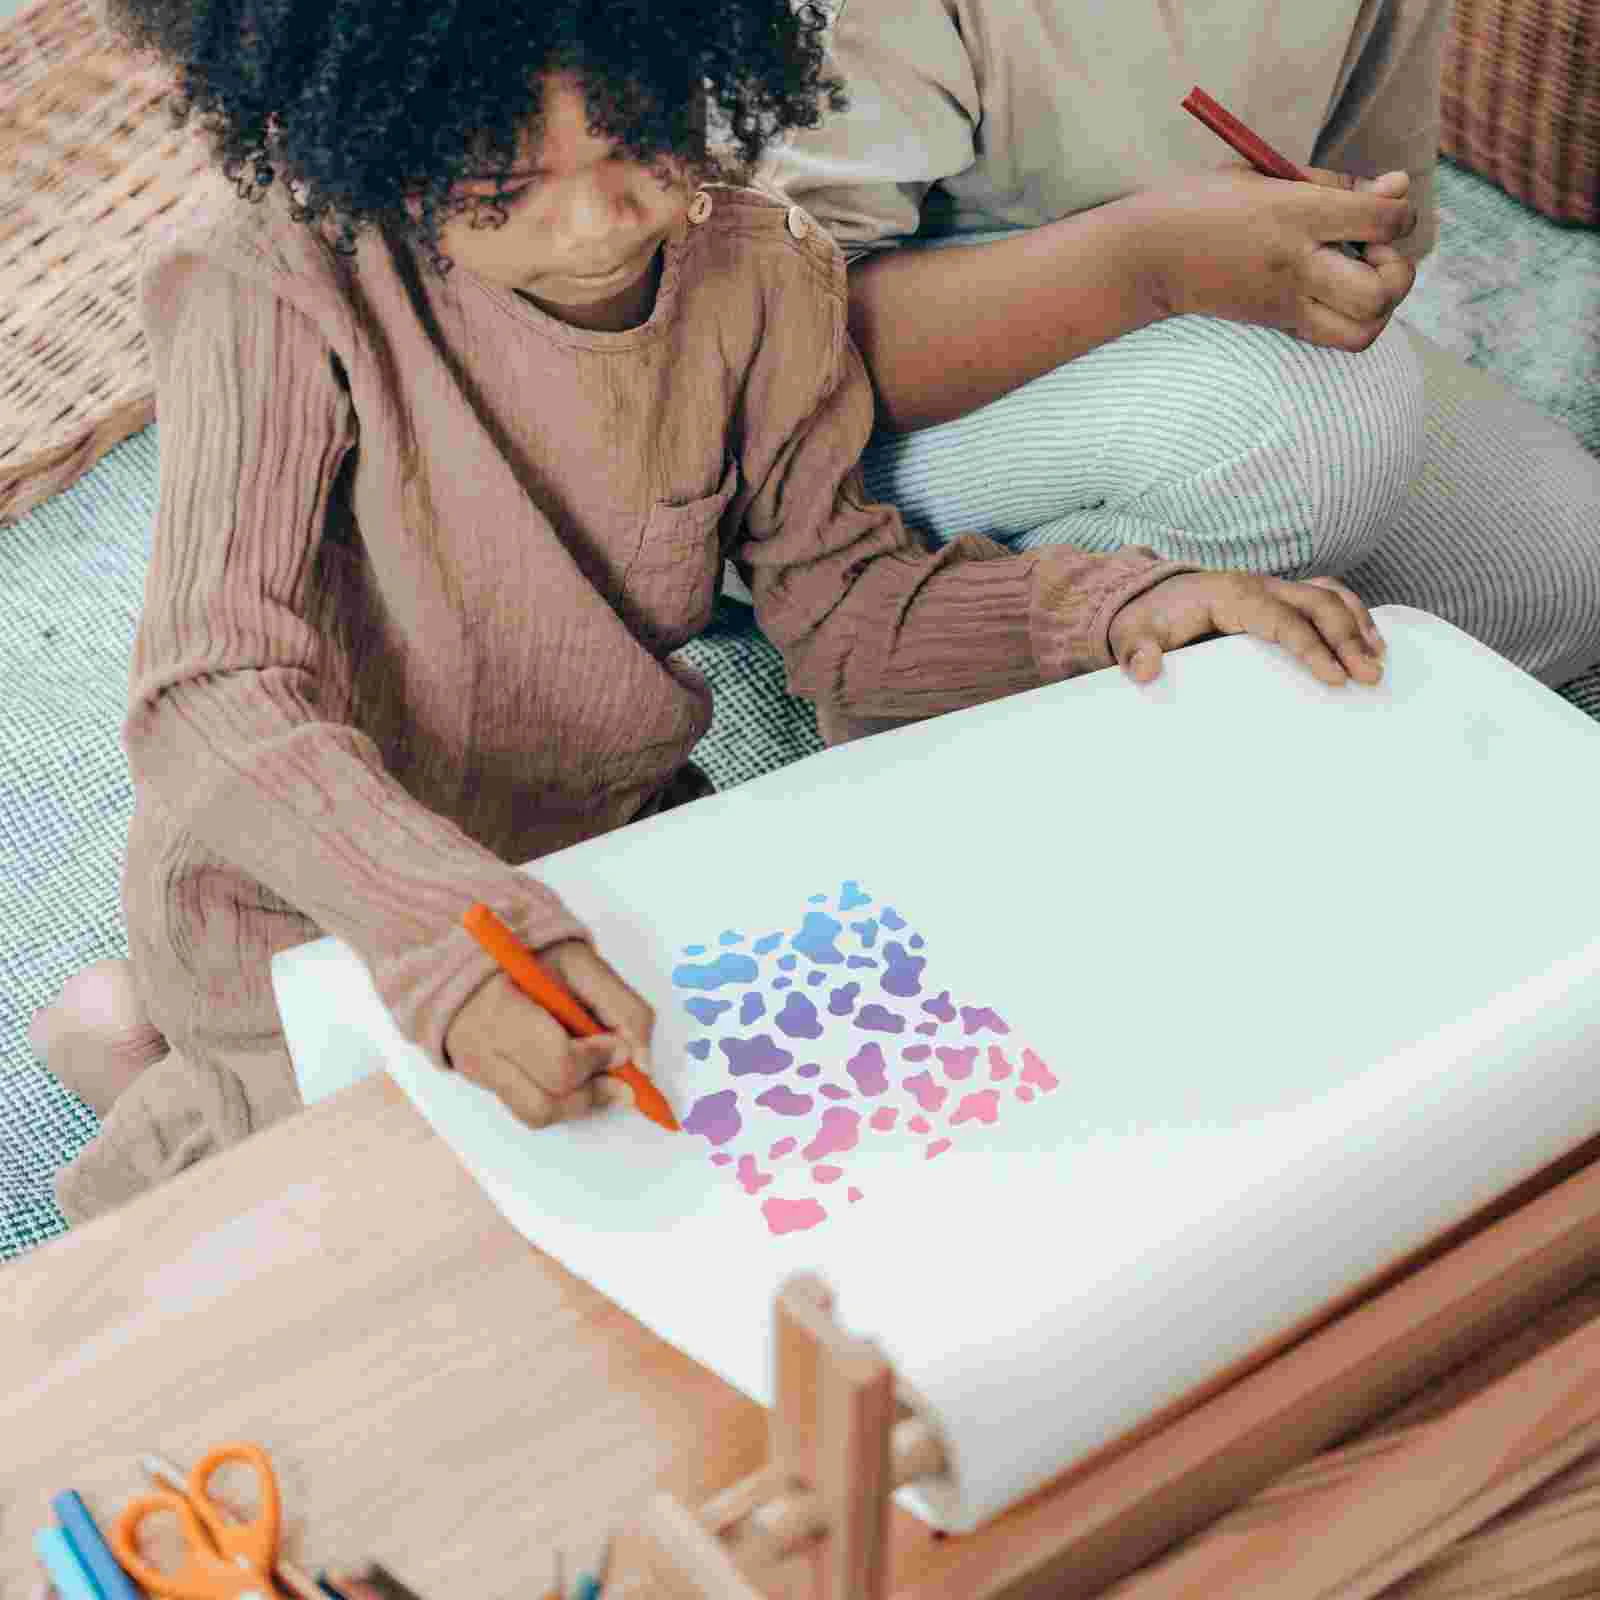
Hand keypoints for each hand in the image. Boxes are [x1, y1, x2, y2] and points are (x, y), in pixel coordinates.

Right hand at [443, 939, 653, 1126]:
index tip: (618, 1046)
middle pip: (545, 1104)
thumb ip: (621, 1007)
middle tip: (618, 1072)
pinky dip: (560, 1095)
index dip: (597, 1059)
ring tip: (597, 1072)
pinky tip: (572, 1067)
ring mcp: (478, 1070)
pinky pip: (527, 1105)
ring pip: (537, 1114)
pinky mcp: (482, 1080)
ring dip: (579, 1100)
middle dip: (594, 1092)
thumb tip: (643, 1063)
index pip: (556, 1062)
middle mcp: (481, 1051)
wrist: (468, 950)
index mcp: (501, 1011)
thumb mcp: (581, 961)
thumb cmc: (527, 951)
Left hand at [1107, 571, 1384, 685]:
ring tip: (1379, 661)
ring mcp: (1274, 590)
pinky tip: (1369, 643)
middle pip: (1317, 603)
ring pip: (1328, 596)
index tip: (1334, 677)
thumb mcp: (1133, 635)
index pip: (1281, 619)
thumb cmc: (1148, 620)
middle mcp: (1260, 586)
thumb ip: (1137, 651)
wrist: (1149, 599)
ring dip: (1358, 625)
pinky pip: (1325, 598)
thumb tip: (1144, 670)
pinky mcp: (1280, 599)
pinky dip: (1352, 616)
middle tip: (1370, 676)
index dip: (1310, 646)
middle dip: (1348, 638)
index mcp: (1232, 595)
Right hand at [1138, 165, 1416, 350]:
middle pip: (1380, 289)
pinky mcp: (1276, 323)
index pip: (1384, 220)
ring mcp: (1284, 300)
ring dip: (1379, 306)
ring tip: (1360, 281)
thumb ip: (1335, 183)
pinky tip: (1334, 296)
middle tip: (1372, 255)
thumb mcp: (1268, 174)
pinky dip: (1352, 323)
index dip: (1401, 214)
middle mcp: (1295, 262)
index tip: (1381, 208)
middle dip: (1396, 272)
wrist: (1148, 255)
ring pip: (1364, 328)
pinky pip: (1337, 339)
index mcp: (1297, 212)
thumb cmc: (1207, 202)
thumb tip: (1397, 190)